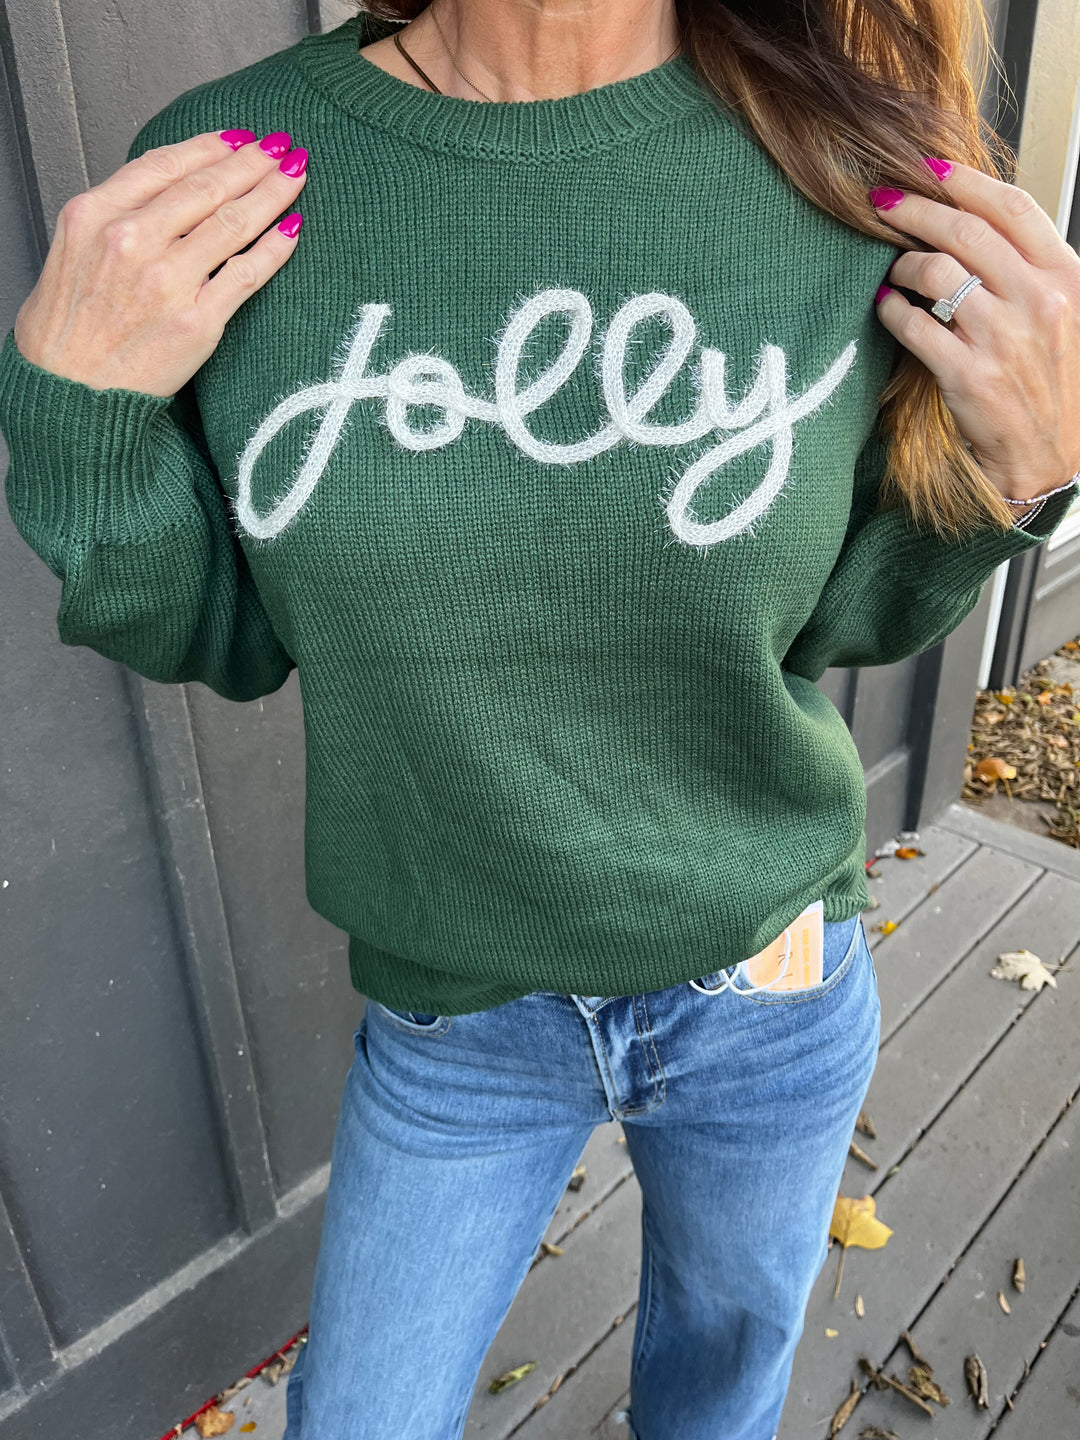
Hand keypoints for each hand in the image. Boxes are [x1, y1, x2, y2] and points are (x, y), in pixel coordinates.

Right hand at [13, 129, 307, 398]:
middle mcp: (131, 241)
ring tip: (294, 175)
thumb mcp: (71, 251)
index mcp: (94, 215)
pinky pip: (247, 274)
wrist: (71, 396)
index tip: (237, 139)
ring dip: (272, 193)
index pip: (164, 165)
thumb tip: (164, 189)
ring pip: (233, 222)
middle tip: (279, 148)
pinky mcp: (197, 321)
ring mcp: (167, 282)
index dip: (210, 147)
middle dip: (251, 162)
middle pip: (206, 187)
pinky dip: (275, 247)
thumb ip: (114, 215)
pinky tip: (293, 228)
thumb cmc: (67, 331)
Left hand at [871, 159, 1079, 503]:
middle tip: (883, 204)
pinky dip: (892, 311)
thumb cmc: (1053, 382)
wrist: (1048, 455)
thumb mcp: (1065, 313)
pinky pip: (915, 326)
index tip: (930, 169)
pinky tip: (886, 308)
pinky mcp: (969, 375)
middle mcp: (1037, 300)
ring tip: (891, 269)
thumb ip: (1031, 268)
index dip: (966, 181)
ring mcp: (1003, 338)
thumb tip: (978, 223)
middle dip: (915, 210)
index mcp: (1066, 277)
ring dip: (903, 264)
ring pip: (936, 273)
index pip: (1012, 208)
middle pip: (965, 231)